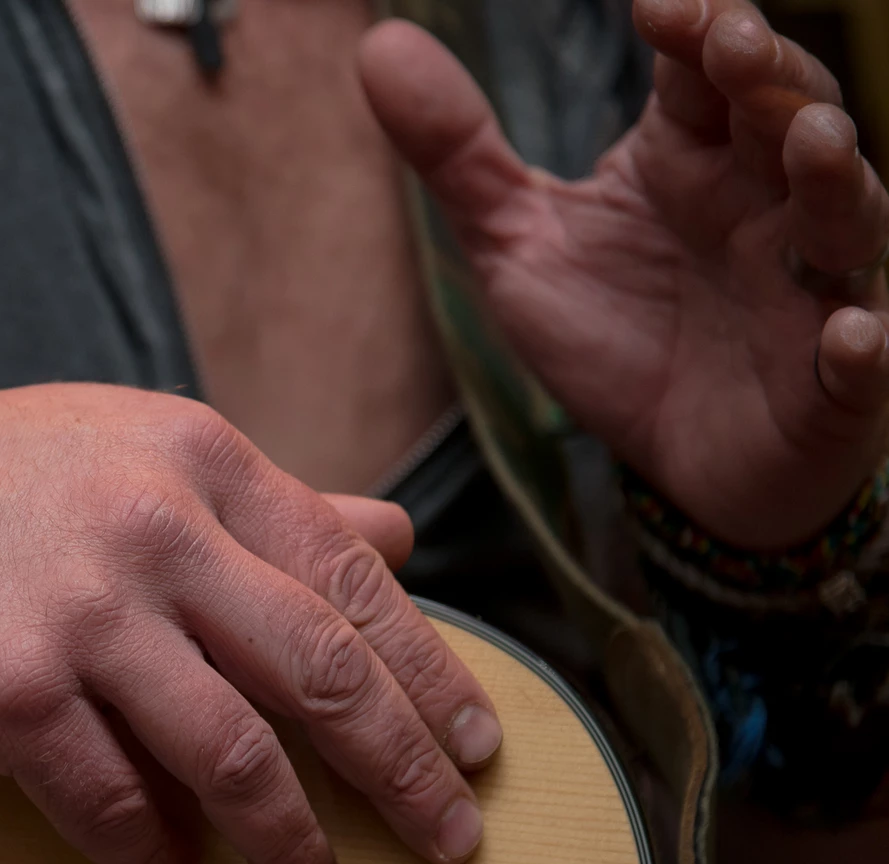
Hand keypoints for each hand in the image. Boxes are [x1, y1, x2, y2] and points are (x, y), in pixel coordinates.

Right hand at [0, 386, 500, 863]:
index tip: (477, 744)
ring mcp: (81, 613)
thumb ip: (274, 501)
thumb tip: (396, 543)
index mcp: (203, 462)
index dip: (432, 676)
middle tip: (450, 840)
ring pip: (232, 755)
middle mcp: (154, 530)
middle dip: (404, 774)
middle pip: (320, 675)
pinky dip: (156, 853)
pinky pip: (113, 801)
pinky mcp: (8, 693)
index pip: (355, 583)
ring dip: (290, 843)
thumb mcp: (142, 447)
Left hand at [360, 0, 888, 549]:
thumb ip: (457, 153)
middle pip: (788, 118)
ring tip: (812, 144)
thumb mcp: (518, 242)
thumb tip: (379, 46)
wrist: (673, 462)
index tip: (655, 5)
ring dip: (836, 181)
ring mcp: (810, 289)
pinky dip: (862, 346)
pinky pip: (861, 359)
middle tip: (730, 40)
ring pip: (845, 218)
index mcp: (691, 158)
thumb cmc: (614, 332)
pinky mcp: (833, 383)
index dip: (693, 31)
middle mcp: (763, 205)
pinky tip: (850, 335)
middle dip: (770, 77)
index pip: (704, 73)